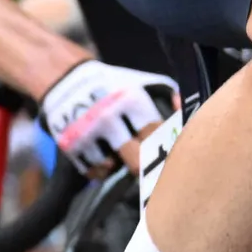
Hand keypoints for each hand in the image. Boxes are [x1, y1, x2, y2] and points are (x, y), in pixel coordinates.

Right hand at [37, 57, 180, 177]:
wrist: (68, 78)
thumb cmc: (114, 85)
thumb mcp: (141, 83)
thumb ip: (168, 97)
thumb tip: (183, 111)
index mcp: (132, 102)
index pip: (159, 136)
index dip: (168, 147)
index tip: (173, 153)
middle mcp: (110, 119)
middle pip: (137, 162)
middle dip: (146, 166)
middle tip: (151, 165)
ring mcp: (89, 134)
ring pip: (113, 168)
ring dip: (121, 164)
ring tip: (125, 154)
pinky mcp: (72, 145)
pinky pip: (94, 172)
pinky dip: (103, 170)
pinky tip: (109, 159)